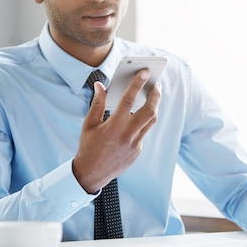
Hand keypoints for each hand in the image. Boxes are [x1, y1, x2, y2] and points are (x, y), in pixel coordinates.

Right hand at [73, 69, 160, 192]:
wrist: (92, 174)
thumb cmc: (88, 146)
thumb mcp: (89, 124)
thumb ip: (97, 103)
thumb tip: (100, 85)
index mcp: (113, 127)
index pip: (128, 100)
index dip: (137, 84)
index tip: (144, 72)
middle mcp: (127, 135)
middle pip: (149, 111)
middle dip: (155, 95)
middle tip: (157, 84)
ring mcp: (135, 144)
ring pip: (151, 121)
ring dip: (154, 106)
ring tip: (154, 95)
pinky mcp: (138, 151)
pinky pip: (144, 132)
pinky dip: (143, 121)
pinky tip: (140, 114)